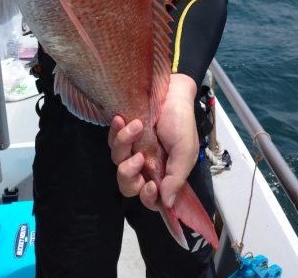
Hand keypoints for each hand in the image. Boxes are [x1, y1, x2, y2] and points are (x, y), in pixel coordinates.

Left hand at [108, 73, 198, 210]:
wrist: (172, 92)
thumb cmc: (181, 121)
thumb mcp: (185, 151)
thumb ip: (177, 178)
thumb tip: (168, 205)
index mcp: (162, 174)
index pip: (150, 198)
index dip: (148, 198)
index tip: (151, 186)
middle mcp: (145, 165)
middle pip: (127, 185)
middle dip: (129, 175)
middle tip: (138, 158)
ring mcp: (132, 149)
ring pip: (118, 161)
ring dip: (125, 145)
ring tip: (136, 126)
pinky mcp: (121, 133)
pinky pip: (112, 140)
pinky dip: (116, 131)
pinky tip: (122, 119)